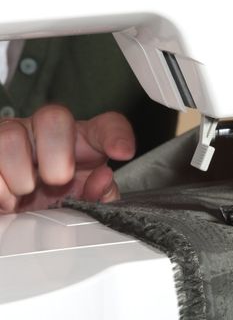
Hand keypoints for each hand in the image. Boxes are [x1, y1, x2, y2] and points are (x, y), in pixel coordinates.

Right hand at [0, 105, 134, 213]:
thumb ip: (101, 195)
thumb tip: (103, 179)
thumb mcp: (84, 203)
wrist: (20, 214)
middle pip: (53, 116)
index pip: (107, 126)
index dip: (116, 136)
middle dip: (56, 152)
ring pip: (10, 135)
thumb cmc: (59, 201)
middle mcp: (46, 132)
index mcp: (83, 143)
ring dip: (19, 173)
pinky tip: (8, 200)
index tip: (123, 153)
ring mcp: (12, 137)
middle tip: (58, 181)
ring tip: (26, 193)